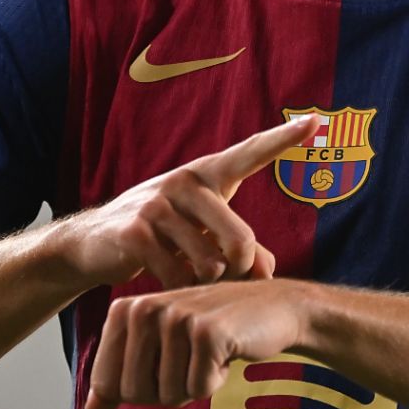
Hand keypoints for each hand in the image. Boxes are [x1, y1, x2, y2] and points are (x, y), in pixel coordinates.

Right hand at [53, 117, 317, 290]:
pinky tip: (162, 278)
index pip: (250, 153)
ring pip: (210, 263)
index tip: (316, 121)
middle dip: (240, 269)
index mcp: (207, 175)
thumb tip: (269, 274)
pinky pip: (177, 274)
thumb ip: (243, 252)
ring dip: (205, 282)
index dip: (283, 139)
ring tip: (188, 274)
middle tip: (229, 276)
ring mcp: (157, 204)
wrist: (92, 244)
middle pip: (240, 237)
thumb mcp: (202, 236)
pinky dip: (177, 287)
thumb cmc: (161, 236)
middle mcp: (184, 181)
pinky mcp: (135, 231)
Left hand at [84, 279, 310, 408]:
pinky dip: (216, 380)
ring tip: (209, 352)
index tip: (165, 362)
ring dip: (194, 384)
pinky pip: (199, 388)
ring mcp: (176, 318)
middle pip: (135, 393)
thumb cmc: (211, 331)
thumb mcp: (160, 349)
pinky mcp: (208, 332)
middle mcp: (144, 308)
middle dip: (167, 390)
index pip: (107, 384)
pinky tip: (227, 351)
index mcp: (124, 311)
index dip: (140, 388)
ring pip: (168, 394)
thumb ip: (122, 378)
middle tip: (191, 359)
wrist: (272, 307)